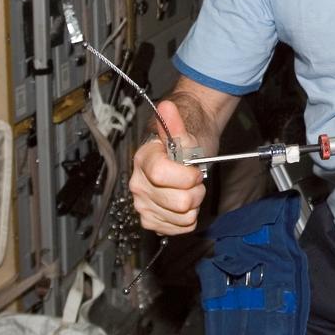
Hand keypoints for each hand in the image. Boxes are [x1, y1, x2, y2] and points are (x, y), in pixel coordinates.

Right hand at [128, 100, 207, 234]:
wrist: (188, 155)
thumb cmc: (187, 144)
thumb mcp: (186, 133)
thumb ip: (176, 124)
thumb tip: (167, 106)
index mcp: (143, 160)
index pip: (161, 174)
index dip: (186, 175)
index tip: (195, 170)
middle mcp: (139, 185)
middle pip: (177, 201)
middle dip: (195, 191)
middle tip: (195, 179)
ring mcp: (143, 205)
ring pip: (181, 217)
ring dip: (193, 205)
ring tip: (189, 190)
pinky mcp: (151, 220)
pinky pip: (178, 228)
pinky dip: (188, 218)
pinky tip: (184, 203)